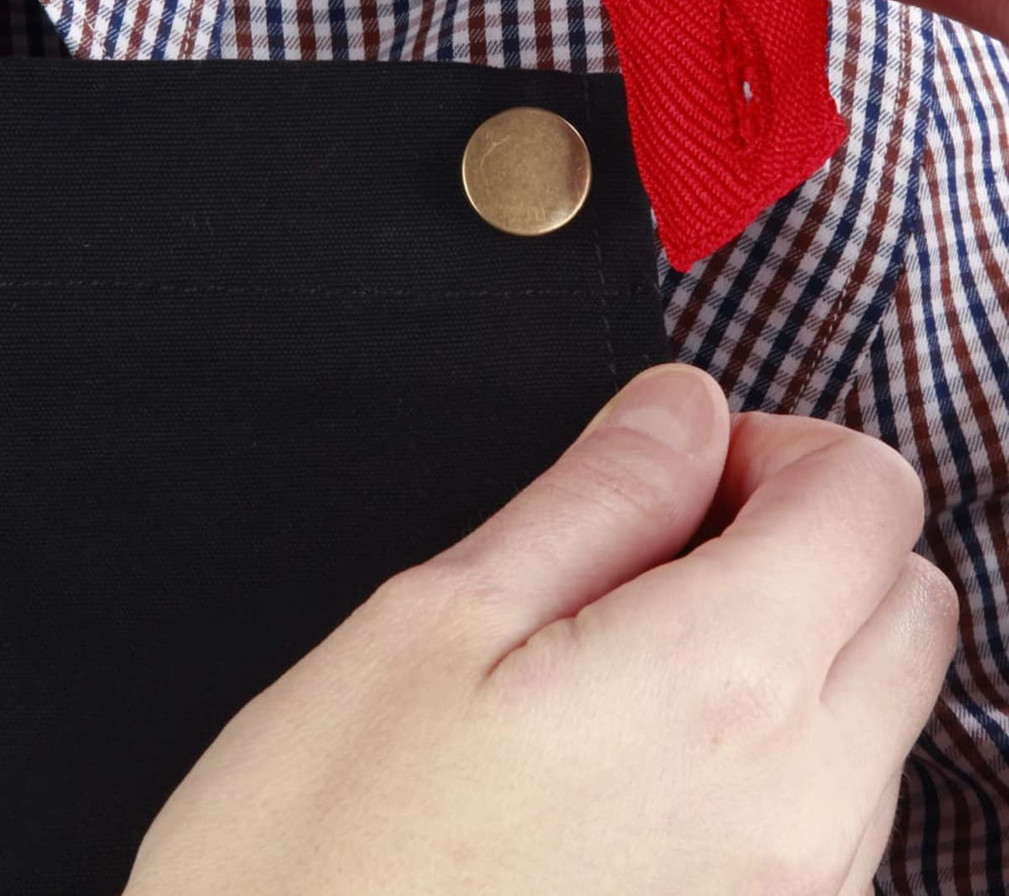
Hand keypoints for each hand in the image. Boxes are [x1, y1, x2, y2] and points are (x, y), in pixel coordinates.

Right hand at [122, 365, 956, 895]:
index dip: (781, 446)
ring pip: (889, 699)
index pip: (869, 497)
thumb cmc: (326, 857)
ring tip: (648, 645)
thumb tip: (685, 409)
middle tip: (674, 540)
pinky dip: (792, 730)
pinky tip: (661, 742)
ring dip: (806, 631)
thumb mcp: (440, 620)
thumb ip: (597, 495)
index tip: (689, 468)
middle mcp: (805, 806)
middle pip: (907, 593)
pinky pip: (850, 799)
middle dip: (814, 528)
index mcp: (720, 690)